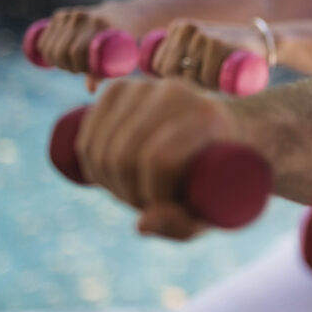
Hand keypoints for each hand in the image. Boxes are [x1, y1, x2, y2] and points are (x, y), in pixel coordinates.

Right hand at [35, 6, 123, 90]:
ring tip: (68, 64)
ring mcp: (69, 15)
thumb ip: (102, 72)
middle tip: (75, 70)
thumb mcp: (118, 54)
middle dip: (66, 66)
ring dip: (55, 61)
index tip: (83, 71)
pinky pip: (44, 39)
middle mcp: (81, 17)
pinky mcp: (60, 15)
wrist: (118, 15)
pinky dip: (46, 52)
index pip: (75, 51)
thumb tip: (91, 90)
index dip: (77, 66)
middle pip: (61, 50)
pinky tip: (54, 57)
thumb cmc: (120, 41)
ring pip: (49, 46)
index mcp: (98, 24)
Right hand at [74, 77, 244, 239]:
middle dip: (128, 193)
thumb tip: (142, 223)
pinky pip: (86, 135)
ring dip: (108, 183)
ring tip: (133, 191)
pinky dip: (90, 164)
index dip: (152, 195)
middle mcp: (176, 92)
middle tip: (147, 203)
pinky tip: (108, 174)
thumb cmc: (222, 176)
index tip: (166, 208)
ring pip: (100, 148)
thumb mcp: (214, 208)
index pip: (159, 159)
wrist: (226, 132)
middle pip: (123, 155)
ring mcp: (145, 86)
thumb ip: (182, 225)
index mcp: (208, 116)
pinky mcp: (120, 89)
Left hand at [150, 19, 266, 90]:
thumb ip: (179, 55)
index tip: (191, 77)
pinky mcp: (218, 44)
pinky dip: (213, 85)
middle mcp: (187, 28)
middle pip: (171, 72)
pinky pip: (206, 77)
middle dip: (185, 83)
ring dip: (202, 85)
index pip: (158, 64)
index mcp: (178, 27)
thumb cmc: (228, 53)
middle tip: (203, 81)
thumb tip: (150, 80)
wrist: (262, 42)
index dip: (173, 78)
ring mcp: (202, 35)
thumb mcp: (200, 47)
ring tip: (216, 78)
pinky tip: (221, 80)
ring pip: (189, 77)